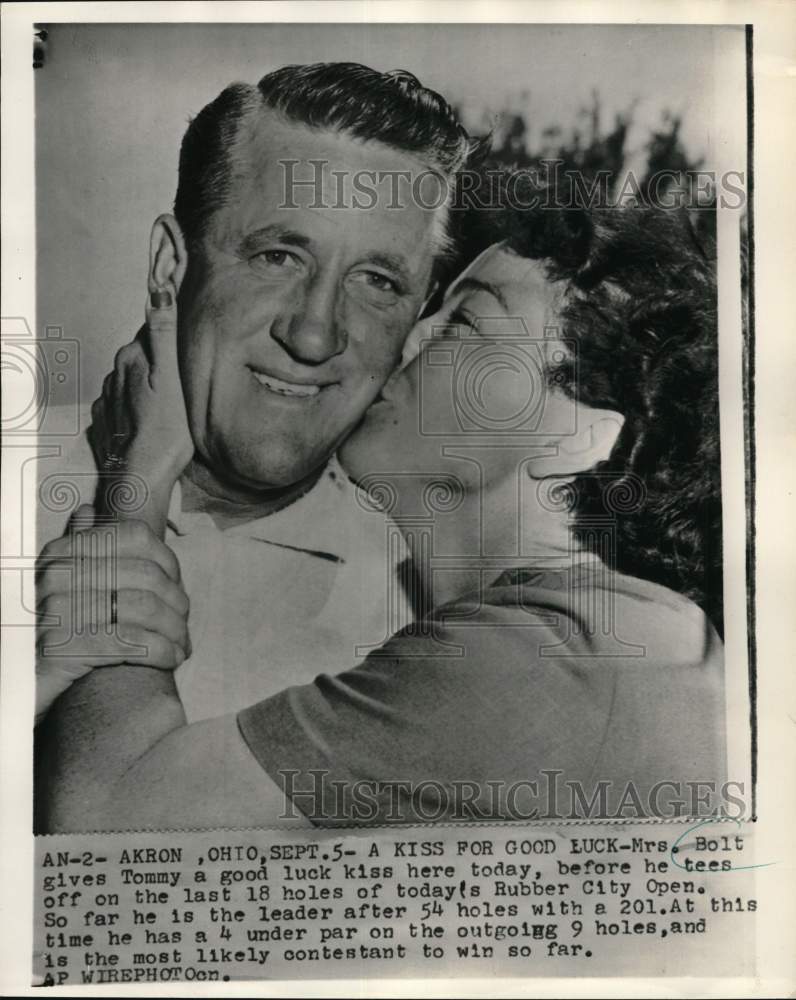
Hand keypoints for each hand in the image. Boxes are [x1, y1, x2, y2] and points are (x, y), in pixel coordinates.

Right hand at [35, 505, 190, 722]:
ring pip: (143, 609)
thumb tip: (86, 511)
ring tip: (181, 648)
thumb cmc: (54, 634)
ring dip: (174, 631)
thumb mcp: (65, 587)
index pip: (135, 537)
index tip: (177, 590)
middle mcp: (56, 575)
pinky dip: (160, 652)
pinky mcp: (62, 648)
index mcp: (61, 553)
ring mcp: (56, 610)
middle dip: (176, 605)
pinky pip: (130, 642)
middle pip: (146, 576)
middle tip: (184, 629)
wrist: (24, 684)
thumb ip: (79, 550)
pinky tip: (170, 660)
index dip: (169, 563)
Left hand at [89, 287, 193, 533]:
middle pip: (143, 355)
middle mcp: (114, 373)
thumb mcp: (174, 377)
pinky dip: (138, 405)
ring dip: (150, 384)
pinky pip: (125, 402)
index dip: (173, 335)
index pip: (153, 329)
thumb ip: (165, 333)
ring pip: (134, 379)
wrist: (139, 478)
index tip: (190, 345)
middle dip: (161, 360)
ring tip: (172, 400)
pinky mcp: (107, 421)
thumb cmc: (165, 431)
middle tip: (187, 376)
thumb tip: (158, 291)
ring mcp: (108, 398)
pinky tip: (153, 418)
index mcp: (132, 356)